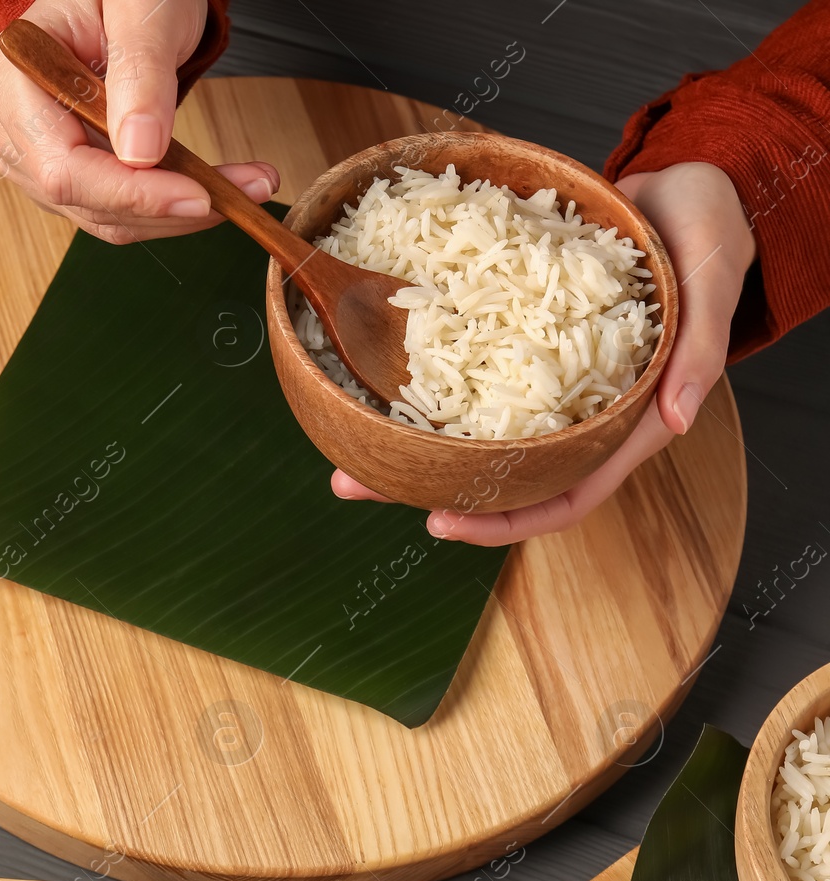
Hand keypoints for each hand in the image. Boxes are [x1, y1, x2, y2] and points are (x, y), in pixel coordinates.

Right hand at [0, 0, 280, 243]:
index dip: (132, 193)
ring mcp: (28, 155)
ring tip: (241, 187)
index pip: (64, 167)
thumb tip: (140, 151)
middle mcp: (5, 124)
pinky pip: (112, 210)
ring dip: (174, 214)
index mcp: (10, 78)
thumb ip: (140, 74)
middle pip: (83, 200)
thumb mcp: (141, 11)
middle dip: (166, 207)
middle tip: (244, 192)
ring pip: (102, 216)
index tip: (199, 194)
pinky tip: (209, 187)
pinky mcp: (59, 173)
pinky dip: (164, 207)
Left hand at [332, 161, 755, 545]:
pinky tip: (372, 377)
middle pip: (499, 474)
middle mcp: (576, 411)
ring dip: (406, 440)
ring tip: (342, 444)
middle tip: (354, 483)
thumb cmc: (710, 232)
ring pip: (470, 429)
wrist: (681, 187)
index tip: (442, 521)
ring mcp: (543, 378)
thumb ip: (699, 351)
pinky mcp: (518, 339)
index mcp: (625, 420)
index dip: (507, 520)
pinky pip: (466, 369)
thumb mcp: (711, 281)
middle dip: (427, 487)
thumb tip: (679, 421)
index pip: (565, 496)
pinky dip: (423, 379)